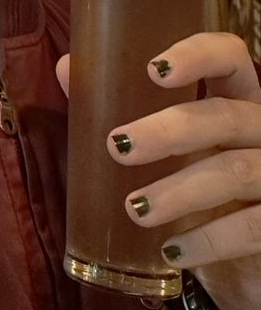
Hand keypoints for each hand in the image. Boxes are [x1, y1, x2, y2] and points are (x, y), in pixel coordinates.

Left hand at [57, 33, 260, 309]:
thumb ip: (120, 105)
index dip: (197, 55)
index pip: (228, 56)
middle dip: (169, 131)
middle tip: (116, 146)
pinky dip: (209, 240)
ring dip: (180, 191)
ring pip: (235, 171)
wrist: (245, 254)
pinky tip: (171, 251)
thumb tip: (67, 67)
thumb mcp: (167, 143)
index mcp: (236, 96)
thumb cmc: (199, 180)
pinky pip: (253, 226)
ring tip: (134, 208)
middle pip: (224, 116)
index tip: (153, 69)